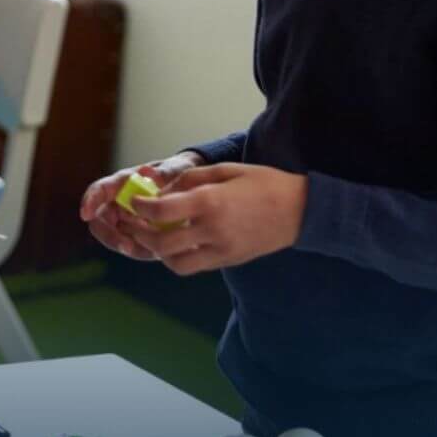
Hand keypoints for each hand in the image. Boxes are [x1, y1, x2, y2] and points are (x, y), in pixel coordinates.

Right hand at [79, 152, 203, 259]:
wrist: (188, 188)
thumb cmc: (177, 173)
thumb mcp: (176, 168)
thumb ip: (164, 173)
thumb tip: (150, 174)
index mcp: (122, 183)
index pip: (99, 190)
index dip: (89, 201)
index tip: (85, 215)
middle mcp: (118, 202)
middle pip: (100, 223)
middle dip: (110, 237)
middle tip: (127, 247)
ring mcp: (125, 221)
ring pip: (117, 240)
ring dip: (132, 248)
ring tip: (156, 249)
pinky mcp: (136, 236)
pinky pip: (134, 248)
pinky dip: (144, 251)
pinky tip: (161, 249)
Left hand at [126, 162, 307, 274]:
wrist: (302, 211)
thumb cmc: (264, 183)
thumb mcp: (226, 170)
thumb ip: (191, 179)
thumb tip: (162, 190)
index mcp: (210, 202)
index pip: (161, 211)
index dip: (141, 207)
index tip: (135, 202)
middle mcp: (213, 229)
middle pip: (162, 244)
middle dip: (141, 235)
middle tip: (135, 224)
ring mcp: (222, 249)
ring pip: (177, 264)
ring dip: (159, 253)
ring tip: (156, 237)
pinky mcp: (229, 260)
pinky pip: (196, 266)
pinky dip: (180, 258)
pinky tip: (178, 244)